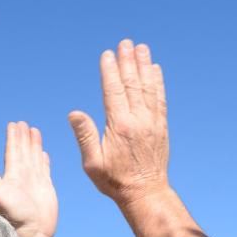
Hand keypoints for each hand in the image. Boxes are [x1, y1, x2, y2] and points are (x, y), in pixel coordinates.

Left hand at [0, 122, 56, 236]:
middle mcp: (22, 176)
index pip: (12, 151)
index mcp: (11, 175)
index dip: (13, 138)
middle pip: (22, 151)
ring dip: (34, 144)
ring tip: (34, 131)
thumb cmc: (13, 215)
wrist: (32, 231)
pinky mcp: (46, 187)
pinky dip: (44, 160)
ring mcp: (35, 181)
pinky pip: (45, 169)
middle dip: (23, 137)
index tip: (14, 124)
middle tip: (22, 123)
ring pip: (34, 157)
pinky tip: (43, 153)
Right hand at [68, 40, 169, 206]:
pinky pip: (160, 100)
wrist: (145, 193)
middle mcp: (138, 120)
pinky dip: (158, 83)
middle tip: (125, 43)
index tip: (107, 54)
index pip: (113, 91)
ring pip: (148, 88)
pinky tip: (156, 70)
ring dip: (144, 66)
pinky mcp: (161, 127)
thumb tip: (74, 113)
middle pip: (132, 84)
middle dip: (128, 61)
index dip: (110, 71)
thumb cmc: (114, 181)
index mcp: (119, 126)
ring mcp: (152, 122)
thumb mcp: (92, 163)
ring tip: (141, 48)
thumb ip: (85, 136)